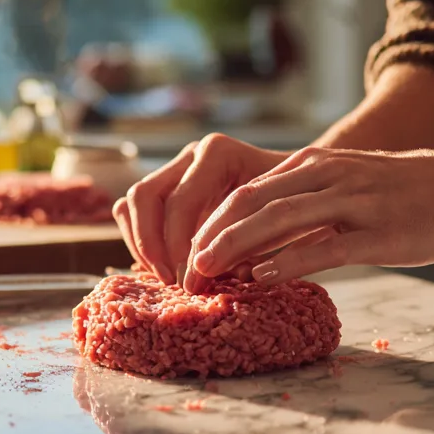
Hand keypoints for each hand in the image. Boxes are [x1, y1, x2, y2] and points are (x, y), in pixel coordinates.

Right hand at [112, 134, 284, 284]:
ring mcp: (174, 171)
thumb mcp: (285, 218)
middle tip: (171, 281)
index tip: (189, 280)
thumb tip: (218, 272)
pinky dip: (140, 242)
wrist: (303, 185)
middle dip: (151, 244)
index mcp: (217, 152)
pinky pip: (132, 213)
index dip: (177, 244)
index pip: (180, 201)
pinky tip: (163, 268)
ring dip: (141, 244)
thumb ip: (252, 242)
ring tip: (166, 277)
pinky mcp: (166, 191)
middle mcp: (189, 156)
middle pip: (144, 196)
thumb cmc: (297, 201)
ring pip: (131, 203)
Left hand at [187, 143, 433, 289]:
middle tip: (183, 274)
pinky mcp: (381, 231)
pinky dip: (288, 260)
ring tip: (205, 273)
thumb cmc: (401, 195)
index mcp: (310, 166)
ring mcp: (354, 202)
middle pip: (248, 204)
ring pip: (278, 219)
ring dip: (234, 248)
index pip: (241, 194)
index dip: (205, 226)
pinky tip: (262, 277)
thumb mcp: (341, 188)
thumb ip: (298, 210)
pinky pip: (326, 245)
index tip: (182, 257)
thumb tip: (250, 249)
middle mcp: (325, 177)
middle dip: (208, 239)